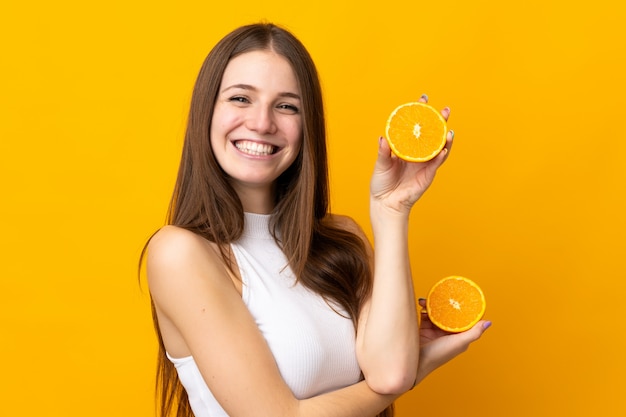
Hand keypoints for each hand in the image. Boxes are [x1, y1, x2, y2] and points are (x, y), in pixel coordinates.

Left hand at [370, 96, 453, 214]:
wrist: (385, 203)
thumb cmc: (382, 183)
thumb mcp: (380, 164)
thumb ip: (383, 152)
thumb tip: (382, 138)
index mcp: (406, 147)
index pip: (415, 127)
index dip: (420, 113)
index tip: (424, 99)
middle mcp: (418, 154)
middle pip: (432, 134)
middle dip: (440, 121)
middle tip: (445, 110)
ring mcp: (424, 164)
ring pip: (439, 148)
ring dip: (446, 139)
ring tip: (449, 130)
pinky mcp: (427, 175)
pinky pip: (436, 164)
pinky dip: (440, 156)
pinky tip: (444, 149)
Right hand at [415, 298, 490, 384]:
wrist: (414, 362)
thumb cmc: (438, 355)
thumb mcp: (458, 343)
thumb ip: (474, 333)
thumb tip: (489, 322)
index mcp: (458, 337)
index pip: (465, 320)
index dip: (464, 309)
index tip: (462, 297)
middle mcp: (447, 333)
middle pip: (449, 314)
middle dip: (446, 304)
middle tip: (442, 295)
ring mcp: (435, 331)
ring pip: (437, 313)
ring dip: (432, 305)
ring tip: (425, 300)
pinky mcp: (424, 329)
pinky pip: (425, 315)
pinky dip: (423, 309)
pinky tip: (420, 305)